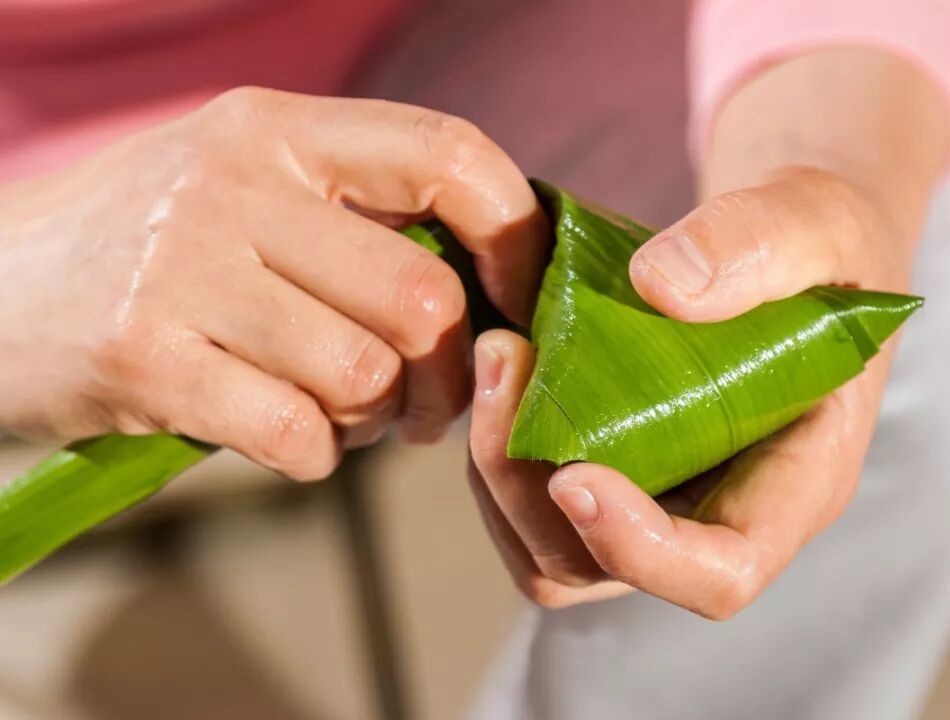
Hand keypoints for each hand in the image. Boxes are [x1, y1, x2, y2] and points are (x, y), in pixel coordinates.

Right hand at [0, 87, 546, 479]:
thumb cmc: (162, 245)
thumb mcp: (253, 184)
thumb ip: (364, 213)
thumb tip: (496, 280)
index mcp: (282, 129)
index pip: (450, 154)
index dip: (516, 236)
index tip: (521, 298)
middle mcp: (236, 184)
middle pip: (422, 296)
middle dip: (447, 373)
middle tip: (424, 400)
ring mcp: (183, 268)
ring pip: (366, 375)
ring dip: (377, 420)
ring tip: (345, 413)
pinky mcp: (142, 359)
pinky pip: (295, 433)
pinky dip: (316, 456)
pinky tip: (293, 439)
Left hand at [468, 48, 949, 616]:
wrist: (782, 248)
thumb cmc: (821, 247)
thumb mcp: (816, 221)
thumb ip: (760, 243)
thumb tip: (661, 286)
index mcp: (793, 482)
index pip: (722, 572)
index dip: (640, 548)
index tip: (574, 474)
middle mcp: (717, 511)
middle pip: (601, 566)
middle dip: (529, 487)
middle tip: (501, 360)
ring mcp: (655, 497)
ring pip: (547, 545)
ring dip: (498, 468)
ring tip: (495, 352)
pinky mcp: (608, 466)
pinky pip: (527, 502)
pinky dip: (496, 446)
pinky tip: (501, 362)